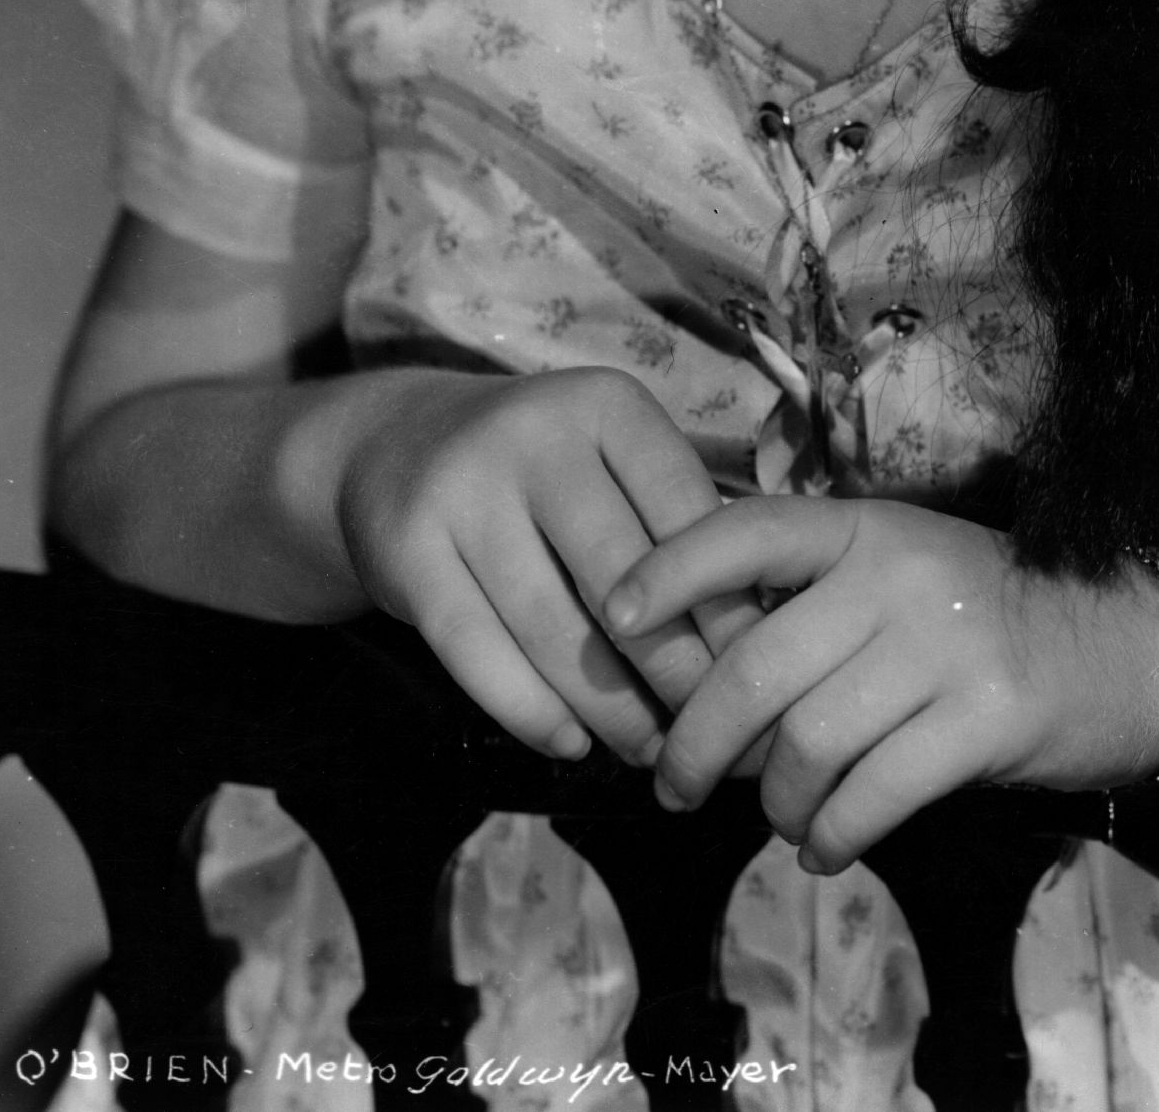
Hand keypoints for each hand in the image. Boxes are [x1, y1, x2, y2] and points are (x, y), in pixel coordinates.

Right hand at [336, 366, 767, 764]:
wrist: (396, 448)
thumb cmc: (543, 472)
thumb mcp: (610, 461)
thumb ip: (674, 526)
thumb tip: (761, 636)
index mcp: (606, 405)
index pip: (685, 511)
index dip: (726, 599)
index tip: (755, 669)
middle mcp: (536, 434)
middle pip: (622, 575)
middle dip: (674, 667)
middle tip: (706, 730)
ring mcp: (465, 489)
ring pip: (552, 626)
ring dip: (608, 706)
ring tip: (648, 752)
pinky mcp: (408, 550)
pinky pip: (477, 652)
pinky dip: (530, 710)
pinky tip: (570, 745)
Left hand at [604, 496, 1158, 870]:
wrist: (1129, 644)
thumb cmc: (990, 613)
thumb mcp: (901, 573)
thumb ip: (814, 601)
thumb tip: (697, 671)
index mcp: (865, 529)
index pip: (745, 530)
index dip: (669, 569)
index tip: (614, 618)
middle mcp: (896, 575)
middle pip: (755, 666)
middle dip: (695, 740)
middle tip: (672, 785)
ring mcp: (943, 646)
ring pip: (807, 743)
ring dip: (773, 802)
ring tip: (778, 818)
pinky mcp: (985, 720)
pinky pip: (872, 795)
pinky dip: (831, 835)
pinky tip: (827, 846)